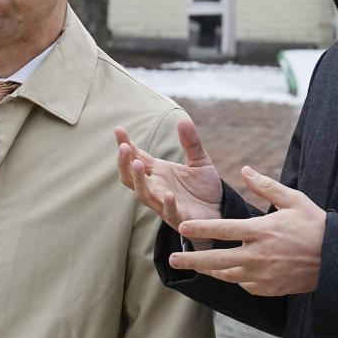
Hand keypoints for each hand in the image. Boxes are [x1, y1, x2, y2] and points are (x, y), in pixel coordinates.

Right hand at [115, 119, 222, 233]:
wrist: (220, 212)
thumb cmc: (204, 188)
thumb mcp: (200, 161)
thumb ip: (191, 143)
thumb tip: (183, 119)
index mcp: (159, 172)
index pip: (137, 156)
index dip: (126, 144)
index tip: (118, 129)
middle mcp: (157, 187)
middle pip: (131, 176)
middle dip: (125, 162)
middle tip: (123, 147)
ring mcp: (165, 203)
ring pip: (144, 193)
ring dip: (138, 180)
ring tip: (137, 164)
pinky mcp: (179, 218)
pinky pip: (169, 212)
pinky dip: (167, 204)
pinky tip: (168, 195)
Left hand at [169, 166, 326, 296]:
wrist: (335, 260)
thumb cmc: (315, 225)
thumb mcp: (294, 200)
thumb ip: (266, 186)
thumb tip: (245, 169)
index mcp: (262, 230)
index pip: (224, 229)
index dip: (201, 228)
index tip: (181, 227)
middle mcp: (259, 255)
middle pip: (217, 259)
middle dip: (192, 260)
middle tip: (172, 260)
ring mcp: (263, 275)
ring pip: (226, 275)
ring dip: (208, 271)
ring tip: (192, 267)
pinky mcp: (267, 289)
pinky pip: (243, 283)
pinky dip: (234, 277)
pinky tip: (227, 271)